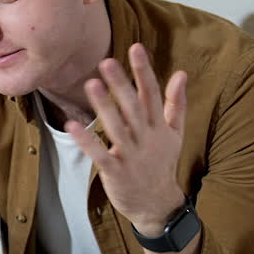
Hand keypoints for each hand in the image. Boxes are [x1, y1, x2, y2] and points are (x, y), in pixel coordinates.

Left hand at [66, 43, 187, 234]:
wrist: (157, 205)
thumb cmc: (161, 164)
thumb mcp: (174, 133)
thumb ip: (176, 103)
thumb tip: (181, 73)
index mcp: (158, 126)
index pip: (151, 94)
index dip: (143, 71)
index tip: (135, 48)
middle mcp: (146, 138)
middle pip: (133, 107)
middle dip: (121, 84)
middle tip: (106, 61)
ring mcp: (131, 156)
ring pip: (117, 127)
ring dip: (104, 107)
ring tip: (91, 85)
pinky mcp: (116, 172)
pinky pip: (101, 155)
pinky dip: (87, 141)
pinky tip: (72, 126)